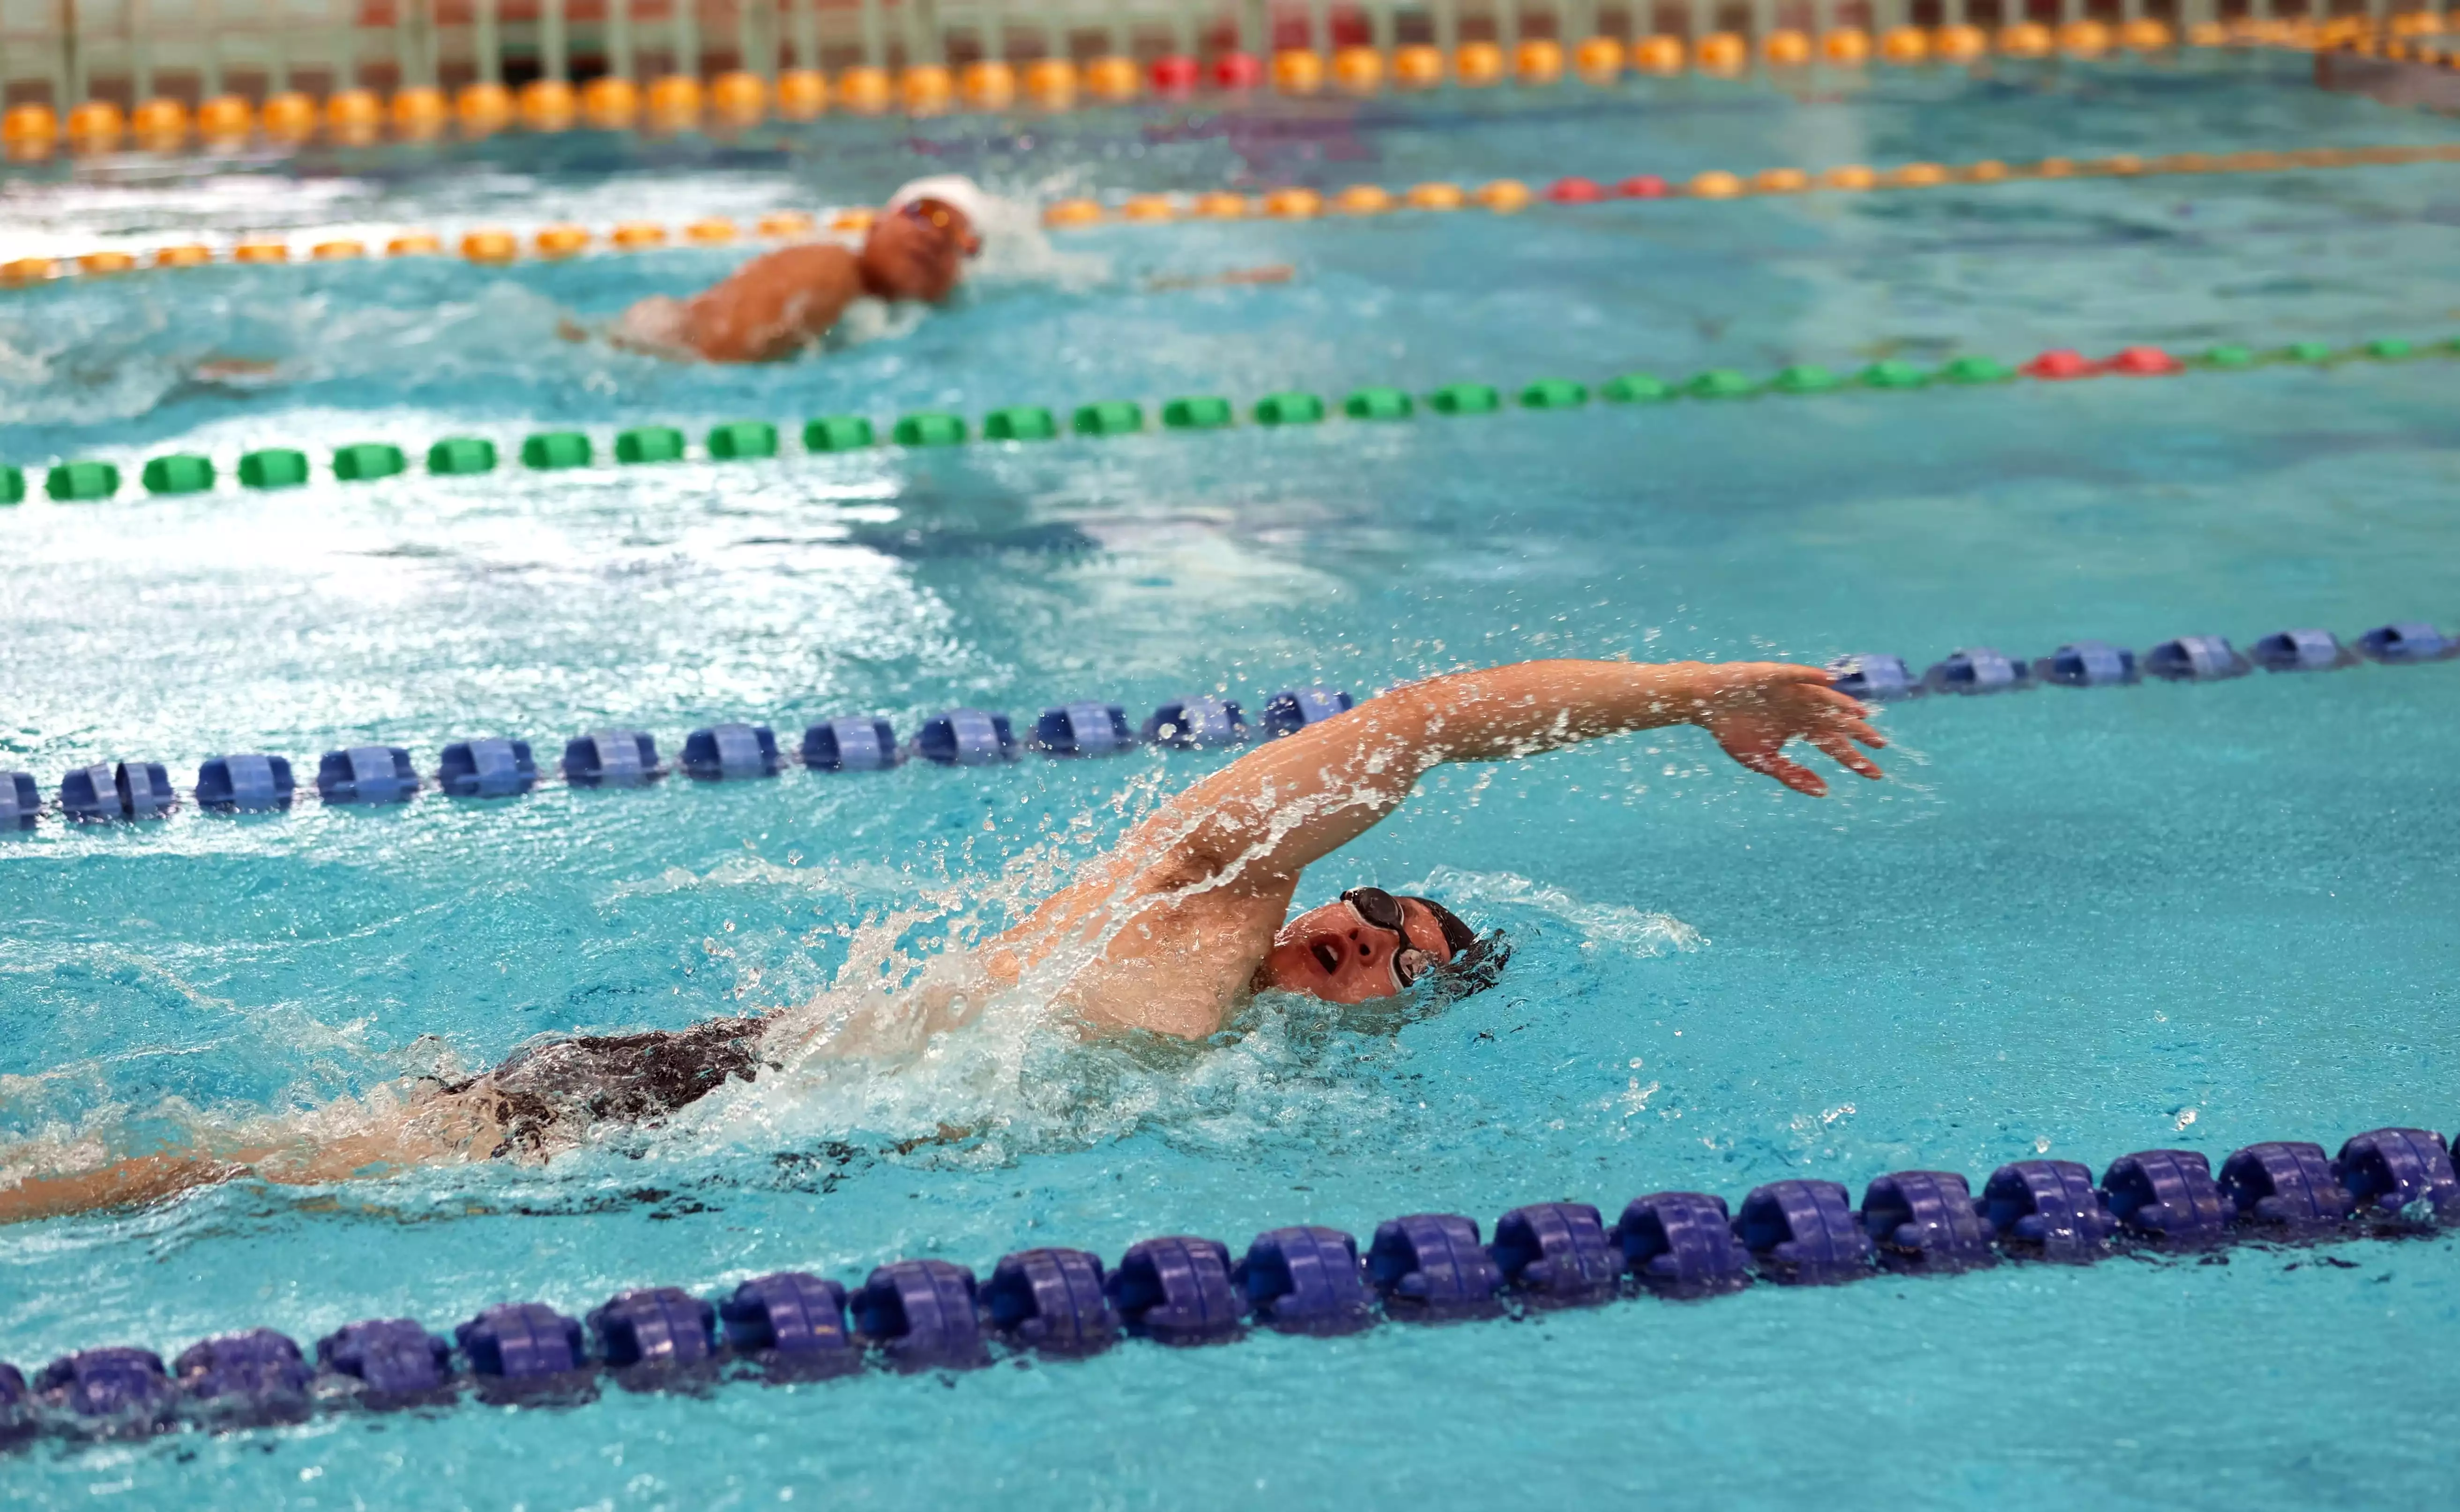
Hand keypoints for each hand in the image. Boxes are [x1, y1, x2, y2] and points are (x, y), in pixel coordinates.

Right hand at [1684, 662, 1885, 796]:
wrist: (1705, 704)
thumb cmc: (1732, 730)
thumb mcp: (1762, 761)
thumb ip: (1791, 775)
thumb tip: (1823, 791)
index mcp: (1800, 728)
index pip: (1832, 744)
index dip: (1853, 758)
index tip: (1875, 774)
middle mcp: (1802, 709)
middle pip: (1835, 722)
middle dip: (1858, 733)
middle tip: (1881, 745)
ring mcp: (1791, 692)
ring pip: (1822, 699)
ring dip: (1841, 705)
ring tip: (1862, 714)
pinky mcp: (1775, 676)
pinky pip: (1797, 674)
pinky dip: (1812, 676)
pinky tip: (1829, 680)